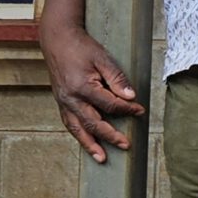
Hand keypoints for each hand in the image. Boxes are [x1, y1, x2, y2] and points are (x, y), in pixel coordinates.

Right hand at [39, 19, 143, 162]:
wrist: (57, 39)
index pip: (109, 104)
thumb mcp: (102, 58)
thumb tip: (131, 97)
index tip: (140, 110)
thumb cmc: (81, 47)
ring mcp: (63, 101)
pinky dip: (78, 134)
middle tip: (126, 145)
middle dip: (110, 135)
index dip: (127, 108)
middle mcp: (70, 98)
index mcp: (82, 87)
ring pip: (77, 128)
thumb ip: (117, 79)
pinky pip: (69, 122)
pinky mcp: (60, 101)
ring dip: (89, 144)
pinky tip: (87, 142)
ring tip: (101, 158)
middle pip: (93, 123)